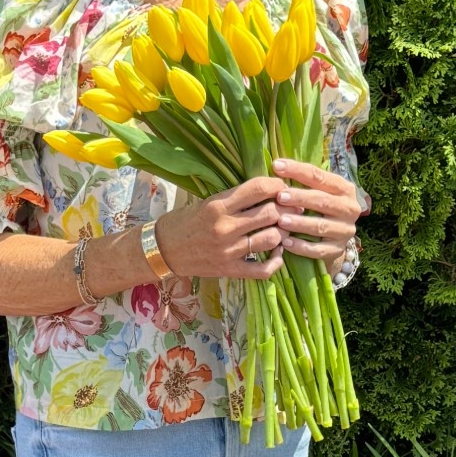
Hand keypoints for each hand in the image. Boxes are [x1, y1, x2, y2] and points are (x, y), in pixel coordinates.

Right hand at [156, 176, 287, 279]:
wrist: (163, 249)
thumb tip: (270, 191)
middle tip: (292, 209)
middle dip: (287, 209)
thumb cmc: (186, 221)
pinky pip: (263, 269)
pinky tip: (277, 253)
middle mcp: (225, 227)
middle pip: (271, 212)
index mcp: (218, 205)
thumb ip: (236, 198)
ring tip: (283, 229)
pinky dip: (276, 261)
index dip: (278, 186)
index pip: (258, 188)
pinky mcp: (229, 270)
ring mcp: (228, 251)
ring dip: (282, 233)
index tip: (283, 188)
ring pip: (272, 238)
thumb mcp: (208, 202)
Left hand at [269, 159, 363, 269]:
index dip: (297, 170)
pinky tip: (286, 242)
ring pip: (321, 226)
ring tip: (281, 221)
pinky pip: (319, 250)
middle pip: (322, 201)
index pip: (319, 176)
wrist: (335, 237)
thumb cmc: (320, 208)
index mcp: (344, 189)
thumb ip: (304, 181)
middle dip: (300, 198)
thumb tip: (276, 166)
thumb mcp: (318, 191)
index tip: (276, 166)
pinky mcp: (338, 249)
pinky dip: (302, 247)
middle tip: (279, 196)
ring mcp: (345, 231)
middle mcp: (349, 208)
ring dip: (300, 223)